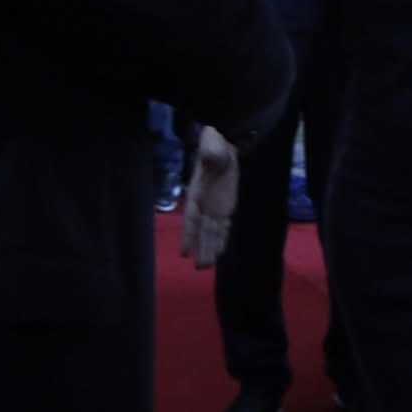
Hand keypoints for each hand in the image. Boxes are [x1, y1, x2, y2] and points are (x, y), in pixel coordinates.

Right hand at [180, 127, 238, 269]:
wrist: (225, 143)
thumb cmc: (215, 144)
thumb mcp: (212, 145)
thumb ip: (211, 151)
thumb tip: (211, 155)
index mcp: (198, 192)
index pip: (192, 218)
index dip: (188, 235)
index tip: (184, 252)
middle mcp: (204, 204)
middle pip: (202, 230)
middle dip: (201, 247)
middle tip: (200, 267)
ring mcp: (215, 206)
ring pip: (212, 231)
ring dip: (210, 248)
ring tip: (207, 267)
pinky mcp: (227, 206)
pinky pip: (224, 225)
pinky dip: (222, 238)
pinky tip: (221, 252)